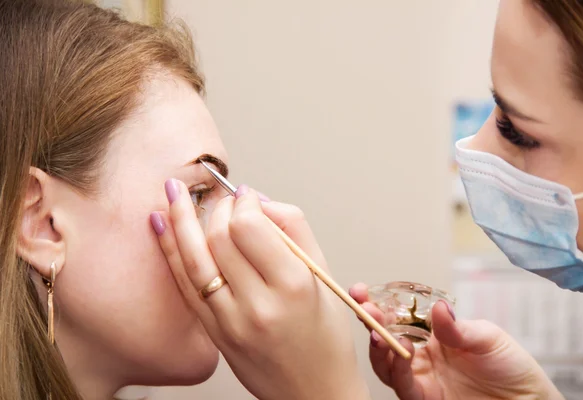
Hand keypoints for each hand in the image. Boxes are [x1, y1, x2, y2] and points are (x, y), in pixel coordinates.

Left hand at [152, 181, 369, 399]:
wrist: (314, 392)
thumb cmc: (325, 335)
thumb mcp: (324, 276)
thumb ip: (294, 230)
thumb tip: (259, 200)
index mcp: (293, 286)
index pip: (249, 226)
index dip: (243, 202)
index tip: (246, 196)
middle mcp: (258, 305)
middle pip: (218, 238)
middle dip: (216, 208)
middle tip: (224, 200)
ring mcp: (230, 323)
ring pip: (193, 260)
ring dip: (179, 220)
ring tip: (172, 192)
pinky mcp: (214, 334)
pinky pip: (185, 286)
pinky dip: (170, 252)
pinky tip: (160, 226)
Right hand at [350, 283, 563, 399]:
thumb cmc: (510, 366)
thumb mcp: (487, 337)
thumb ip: (458, 328)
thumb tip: (438, 309)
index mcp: (431, 335)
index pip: (397, 317)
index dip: (377, 304)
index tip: (361, 290)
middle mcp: (421, 356)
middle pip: (384, 339)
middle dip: (369, 322)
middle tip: (364, 308)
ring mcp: (421, 378)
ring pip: (385, 364)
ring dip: (378, 347)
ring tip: (379, 333)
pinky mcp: (426, 399)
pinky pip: (403, 386)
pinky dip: (397, 369)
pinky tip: (401, 352)